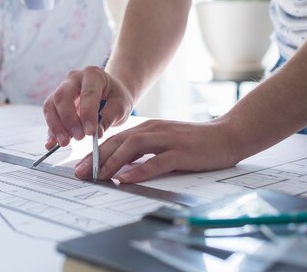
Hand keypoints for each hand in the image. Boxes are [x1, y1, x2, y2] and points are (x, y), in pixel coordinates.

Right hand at [43, 66, 133, 148]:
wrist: (109, 93)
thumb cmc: (115, 96)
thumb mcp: (121, 105)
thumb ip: (109, 117)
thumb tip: (96, 134)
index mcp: (93, 74)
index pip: (88, 93)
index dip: (87, 113)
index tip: (90, 132)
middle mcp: (73, 79)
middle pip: (62, 96)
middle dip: (68, 119)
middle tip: (78, 137)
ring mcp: (61, 89)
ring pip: (51, 106)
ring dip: (56, 126)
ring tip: (65, 142)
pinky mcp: (55, 102)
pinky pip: (49, 116)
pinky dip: (51, 130)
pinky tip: (52, 143)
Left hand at [74, 118, 239, 182]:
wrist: (227, 135)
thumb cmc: (193, 142)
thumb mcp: (163, 143)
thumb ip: (143, 151)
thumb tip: (120, 167)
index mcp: (147, 128)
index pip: (115, 139)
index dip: (95, 153)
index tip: (80, 166)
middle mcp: (153, 130)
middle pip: (118, 142)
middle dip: (96, 158)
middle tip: (80, 173)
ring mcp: (167, 139)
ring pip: (132, 148)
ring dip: (113, 162)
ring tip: (98, 176)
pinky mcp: (181, 152)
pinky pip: (156, 161)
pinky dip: (139, 170)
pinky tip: (126, 179)